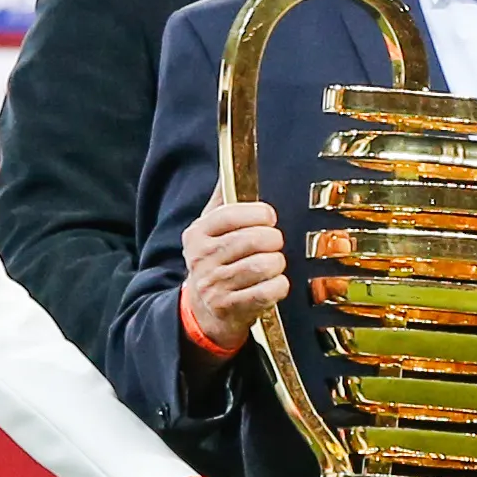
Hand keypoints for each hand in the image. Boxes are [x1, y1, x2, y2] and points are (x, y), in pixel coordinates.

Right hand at [181, 193, 287, 356]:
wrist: (203, 309)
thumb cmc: (214, 261)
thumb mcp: (210, 229)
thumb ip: (223, 200)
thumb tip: (231, 167)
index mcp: (198, 233)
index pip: (229, 215)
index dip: (257, 213)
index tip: (269, 217)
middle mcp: (202, 258)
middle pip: (251, 240)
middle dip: (273, 239)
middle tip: (276, 242)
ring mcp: (214, 285)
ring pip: (261, 266)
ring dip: (277, 262)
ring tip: (275, 262)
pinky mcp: (229, 307)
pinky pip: (266, 292)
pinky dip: (279, 286)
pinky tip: (275, 282)